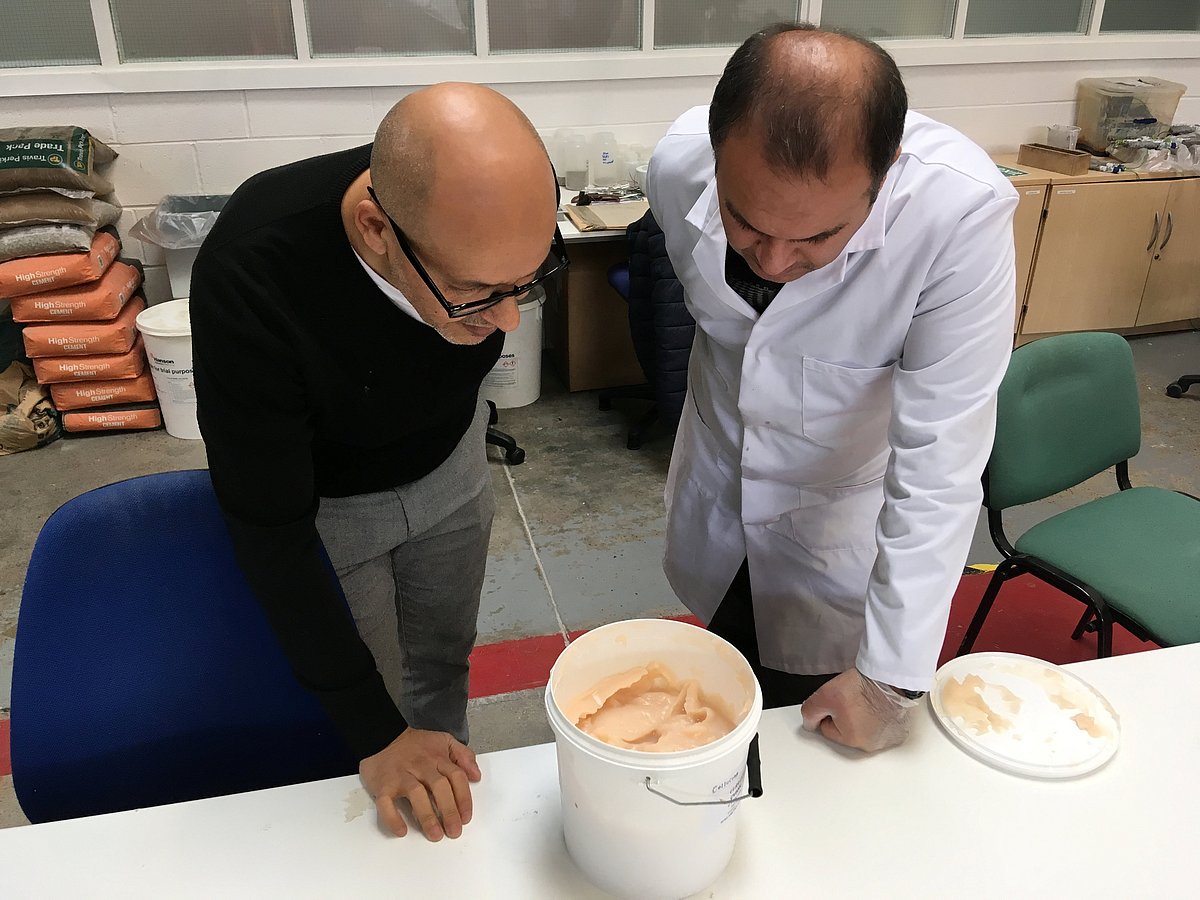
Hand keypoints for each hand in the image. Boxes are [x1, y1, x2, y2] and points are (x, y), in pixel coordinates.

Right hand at [359, 728, 481, 840]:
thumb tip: (476, 775)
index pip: (456, 777)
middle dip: (449, 811)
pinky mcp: (382, 785)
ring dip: (427, 816)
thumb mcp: (443, 741)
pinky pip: (386, 803)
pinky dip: (393, 818)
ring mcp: (401, 776)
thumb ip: (463, 755)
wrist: (381, 736)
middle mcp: (421, 766)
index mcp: (438, 758)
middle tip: (454, 831)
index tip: (466, 818)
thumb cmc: (414, 745)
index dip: (463, 798)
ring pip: (417, 795)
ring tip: (435, 834)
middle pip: (440, 787)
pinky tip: (401, 830)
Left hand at [800, 668, 915, 751]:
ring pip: (864, 729)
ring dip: (862, 717)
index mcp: (853, 740)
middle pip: (846, 731)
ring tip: (865, 700)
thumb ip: (810, 712)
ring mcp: (887, 738)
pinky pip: (881, 727)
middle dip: (845, 716)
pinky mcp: (898, 730)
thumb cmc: (863, 686)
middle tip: (851, 699)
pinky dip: (878, 718)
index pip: (828, 728)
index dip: (829, 710)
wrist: (889, 677)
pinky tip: (877, 705)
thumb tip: (809, 723)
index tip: (837, 701)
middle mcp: (871, 744)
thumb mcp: (824, 696)